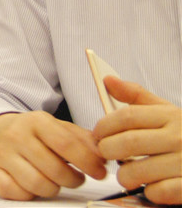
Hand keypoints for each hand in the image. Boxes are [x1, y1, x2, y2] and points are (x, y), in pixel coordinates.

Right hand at [0, 111, 106, 199]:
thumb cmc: (33, 133)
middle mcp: (16, 136)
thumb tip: (103, 157)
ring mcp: (2, 154)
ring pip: (37, 184)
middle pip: (54, 169)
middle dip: (74, 180)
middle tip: (77, 178)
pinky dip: (30, 194)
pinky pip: (17, 193)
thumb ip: (82, 140)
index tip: (100, 172)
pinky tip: (34, 185)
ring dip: (54, 188)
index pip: (66, 144)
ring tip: (56, 181)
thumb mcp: (57, 127)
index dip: (88, 162)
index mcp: (35, 121)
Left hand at [94, 76, 180, 205]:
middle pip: (129, 143)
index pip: (128, 117)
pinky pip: (159, 191)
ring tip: (126, 174)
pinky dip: (148, 191)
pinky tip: (150, 186)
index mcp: (171, 117)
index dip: (105, 126)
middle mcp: (179, 138)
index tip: (97, 134)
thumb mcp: (166, 111)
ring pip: (138, 170)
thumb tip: (108, 80)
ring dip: (124, 175)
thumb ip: (137, 96)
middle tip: (106, 154)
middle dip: (108, 150)